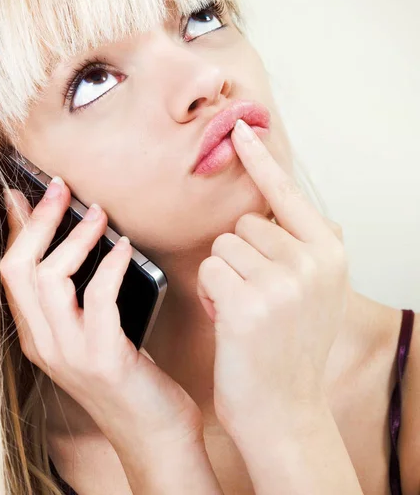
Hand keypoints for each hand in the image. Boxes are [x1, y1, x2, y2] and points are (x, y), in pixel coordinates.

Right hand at [0, 177, 201, 447]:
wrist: (153, 432)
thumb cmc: (129, 375)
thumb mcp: (93, 332)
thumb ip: (79, 296)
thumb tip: (80, 243)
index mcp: (37, 335)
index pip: (9, 272)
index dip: (16, 228)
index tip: (24, 192)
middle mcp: (44, 344)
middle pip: (19, 269)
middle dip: (39, 221)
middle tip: (61, 188)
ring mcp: (70, 353)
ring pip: (49, 279)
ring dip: (75, 238)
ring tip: (98, 215)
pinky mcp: (104, 359)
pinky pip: (98, 298)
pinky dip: (111, 266)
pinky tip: (125, 248)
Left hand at [196, 119, 350, 436]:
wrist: (284, 411)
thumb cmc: (290, 349)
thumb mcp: (318, 294)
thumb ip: (308, 248)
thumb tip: (297, 208)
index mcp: (329, 253)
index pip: (287, 194)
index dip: (261, 160)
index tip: (242, 128)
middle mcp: (312, 261)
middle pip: (245, 225)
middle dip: (239, 258)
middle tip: (254, 297)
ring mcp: (282, 281)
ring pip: (222, 246)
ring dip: (223, 277)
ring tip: (243, 310)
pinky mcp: (248, 301)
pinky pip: (209, 269)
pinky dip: (210, 294)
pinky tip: (228, 320)